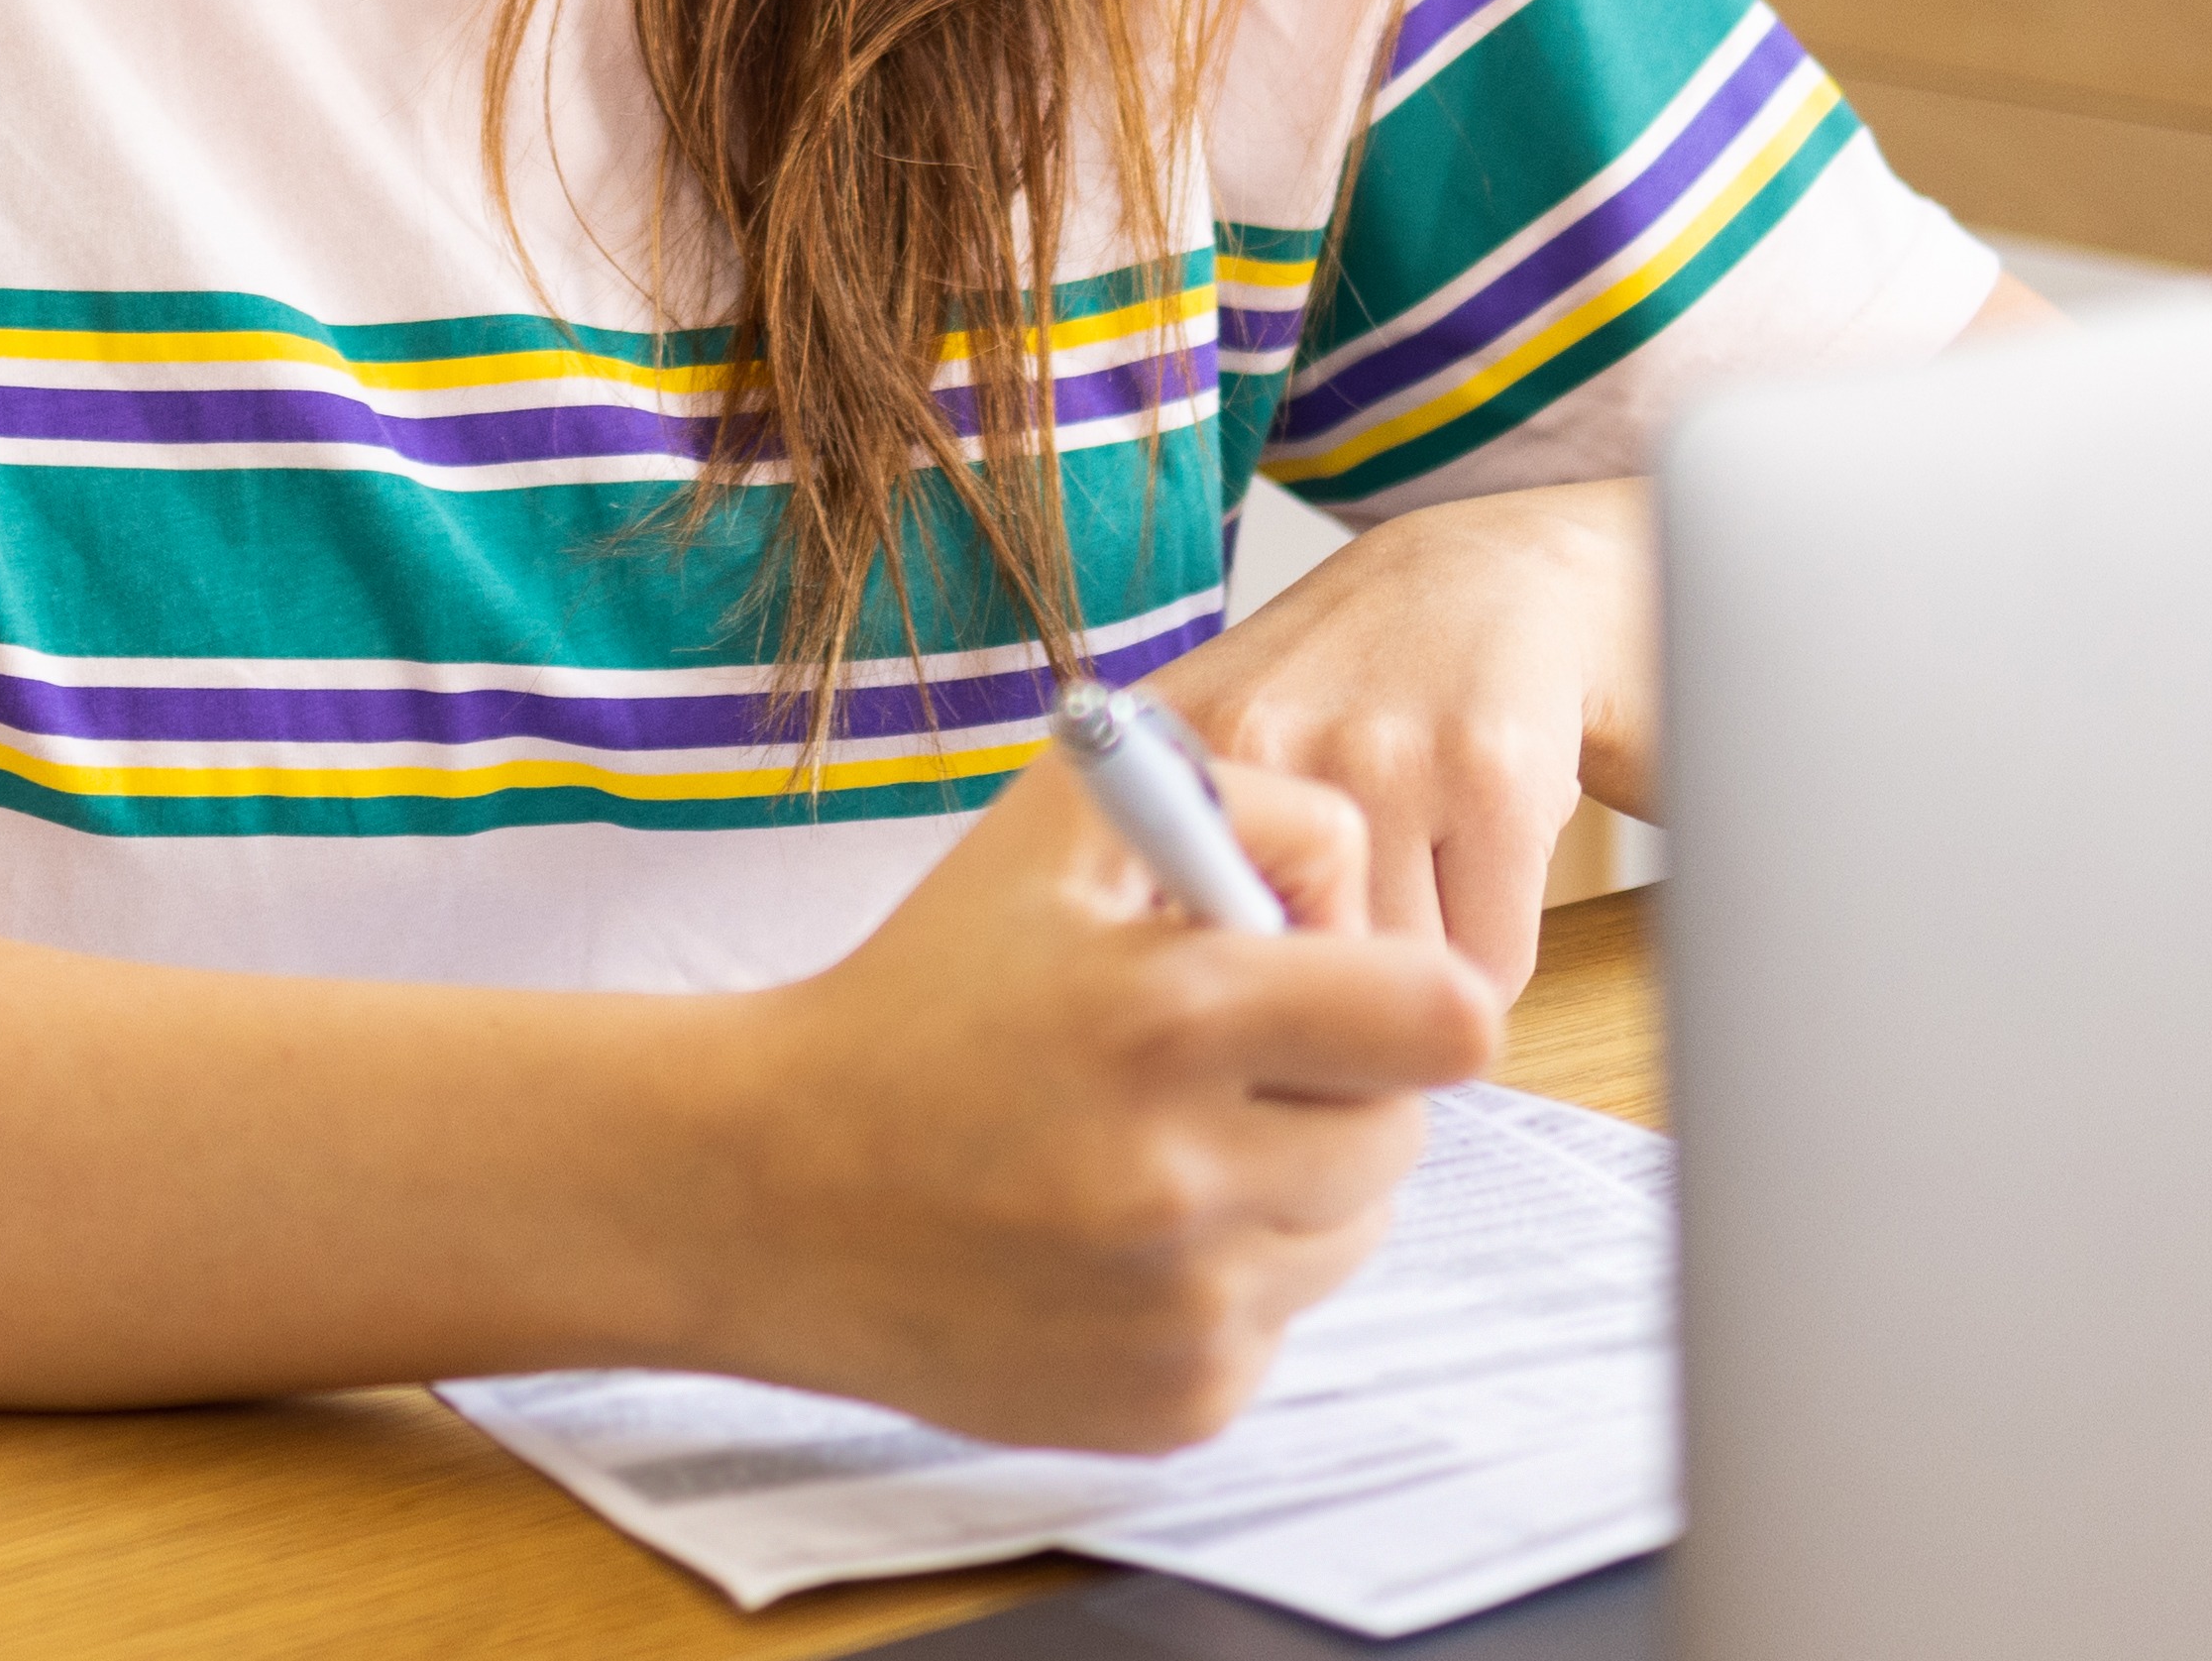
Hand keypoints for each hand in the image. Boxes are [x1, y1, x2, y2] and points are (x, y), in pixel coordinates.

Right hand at [685, 746, 1495, 1450]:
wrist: (767, 1190)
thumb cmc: (919, 996)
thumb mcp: (1056, 831)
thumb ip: (1240, 807)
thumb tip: (1363, 887)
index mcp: (1171, 1016)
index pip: (1444, 1020)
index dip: (1407, 998)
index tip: (1346, 999)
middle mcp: (1186, 1177)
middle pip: (1401, 1135)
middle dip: (1335, 1090)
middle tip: (1222, 1070)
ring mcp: (1182, 1310)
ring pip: (1347, 1237)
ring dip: (1284, 1190)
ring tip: (1152, 1152)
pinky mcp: (1172, 1404)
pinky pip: (1277, 1327)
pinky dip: (1220, 1283)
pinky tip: (1113, 1243)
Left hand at [1137, 479, 1640, 998]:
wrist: (1483, 583)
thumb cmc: (1342, 700)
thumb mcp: (1222, 757)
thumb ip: (1176, 876)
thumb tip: (1197, 1045)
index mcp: (1168, 752)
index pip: (1183, 967)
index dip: (1236, 995)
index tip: (1260, 964)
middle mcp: (1259, 744)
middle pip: (1294, 988)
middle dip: (1336, 991)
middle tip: (1360, 903)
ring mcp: (1379, 753)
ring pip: (1396, 987)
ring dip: (1420, 974)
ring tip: (1420, 869)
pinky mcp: (1490, 773)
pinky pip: (1492, 962)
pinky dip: (1495, 946)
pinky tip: (1477, 860)